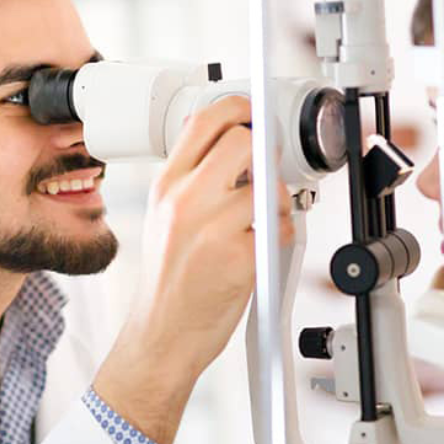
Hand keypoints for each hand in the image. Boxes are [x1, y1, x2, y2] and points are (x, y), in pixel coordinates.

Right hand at [94, 96, 293, 443]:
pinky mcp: (242, 259)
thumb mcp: (163, 216)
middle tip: (264, 171)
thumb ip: (191, 177)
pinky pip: (281, 229)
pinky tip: (258, 252)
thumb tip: (222, 140)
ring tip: (256, 226)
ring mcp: (214, 229)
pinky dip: (279, 238)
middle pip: (245, 143)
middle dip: (262, 154)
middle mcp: (187, 201)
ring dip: (275, 205)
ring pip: (270, 189)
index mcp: (167, 187)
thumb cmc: (168, 280)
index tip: (252, 109)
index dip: (236, 107)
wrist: (161, 335)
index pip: (205, 122)